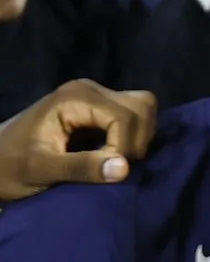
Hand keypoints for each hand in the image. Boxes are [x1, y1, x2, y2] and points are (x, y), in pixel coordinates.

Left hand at [0, 80, 156, 200]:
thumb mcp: (41, 169)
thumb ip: (81, 167)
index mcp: (74, 97)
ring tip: (117, 159)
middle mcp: (89, 89)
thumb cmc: (11, 165)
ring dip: (140, 138)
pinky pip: (136, 116)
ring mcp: (96, 98)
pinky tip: (116, 153)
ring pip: (144, 108)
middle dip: (137, 140)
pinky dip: (136, 136)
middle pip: (142, 105)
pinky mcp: (100, 110)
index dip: (124, 146)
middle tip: (116, 165)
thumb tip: (125, 168)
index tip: (107, 171)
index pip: (125, 116)